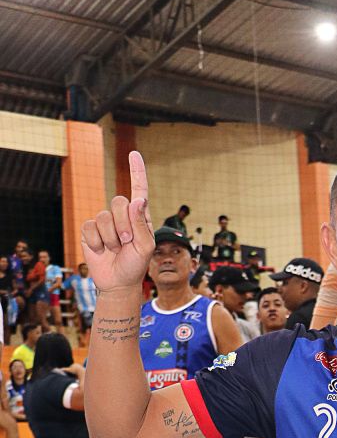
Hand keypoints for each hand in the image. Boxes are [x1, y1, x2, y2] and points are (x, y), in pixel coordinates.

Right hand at [80, 151, 153, 291]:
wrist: (117, 283)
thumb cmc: (135, 265)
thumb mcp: (145, 247)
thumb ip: (141, 224)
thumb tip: (138, 199)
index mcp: (140, 216)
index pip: (139, 189)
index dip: (136, 171)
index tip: (134, 154)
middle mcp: (122, 216)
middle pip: (119, 202)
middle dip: (123, 225)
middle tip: (126, 243)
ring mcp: (105, 222)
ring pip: (104, 216)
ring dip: (111, 238)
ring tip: (115, 250)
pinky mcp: (90, 231)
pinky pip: (90, 227)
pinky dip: (97, 242)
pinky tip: (101, 251)